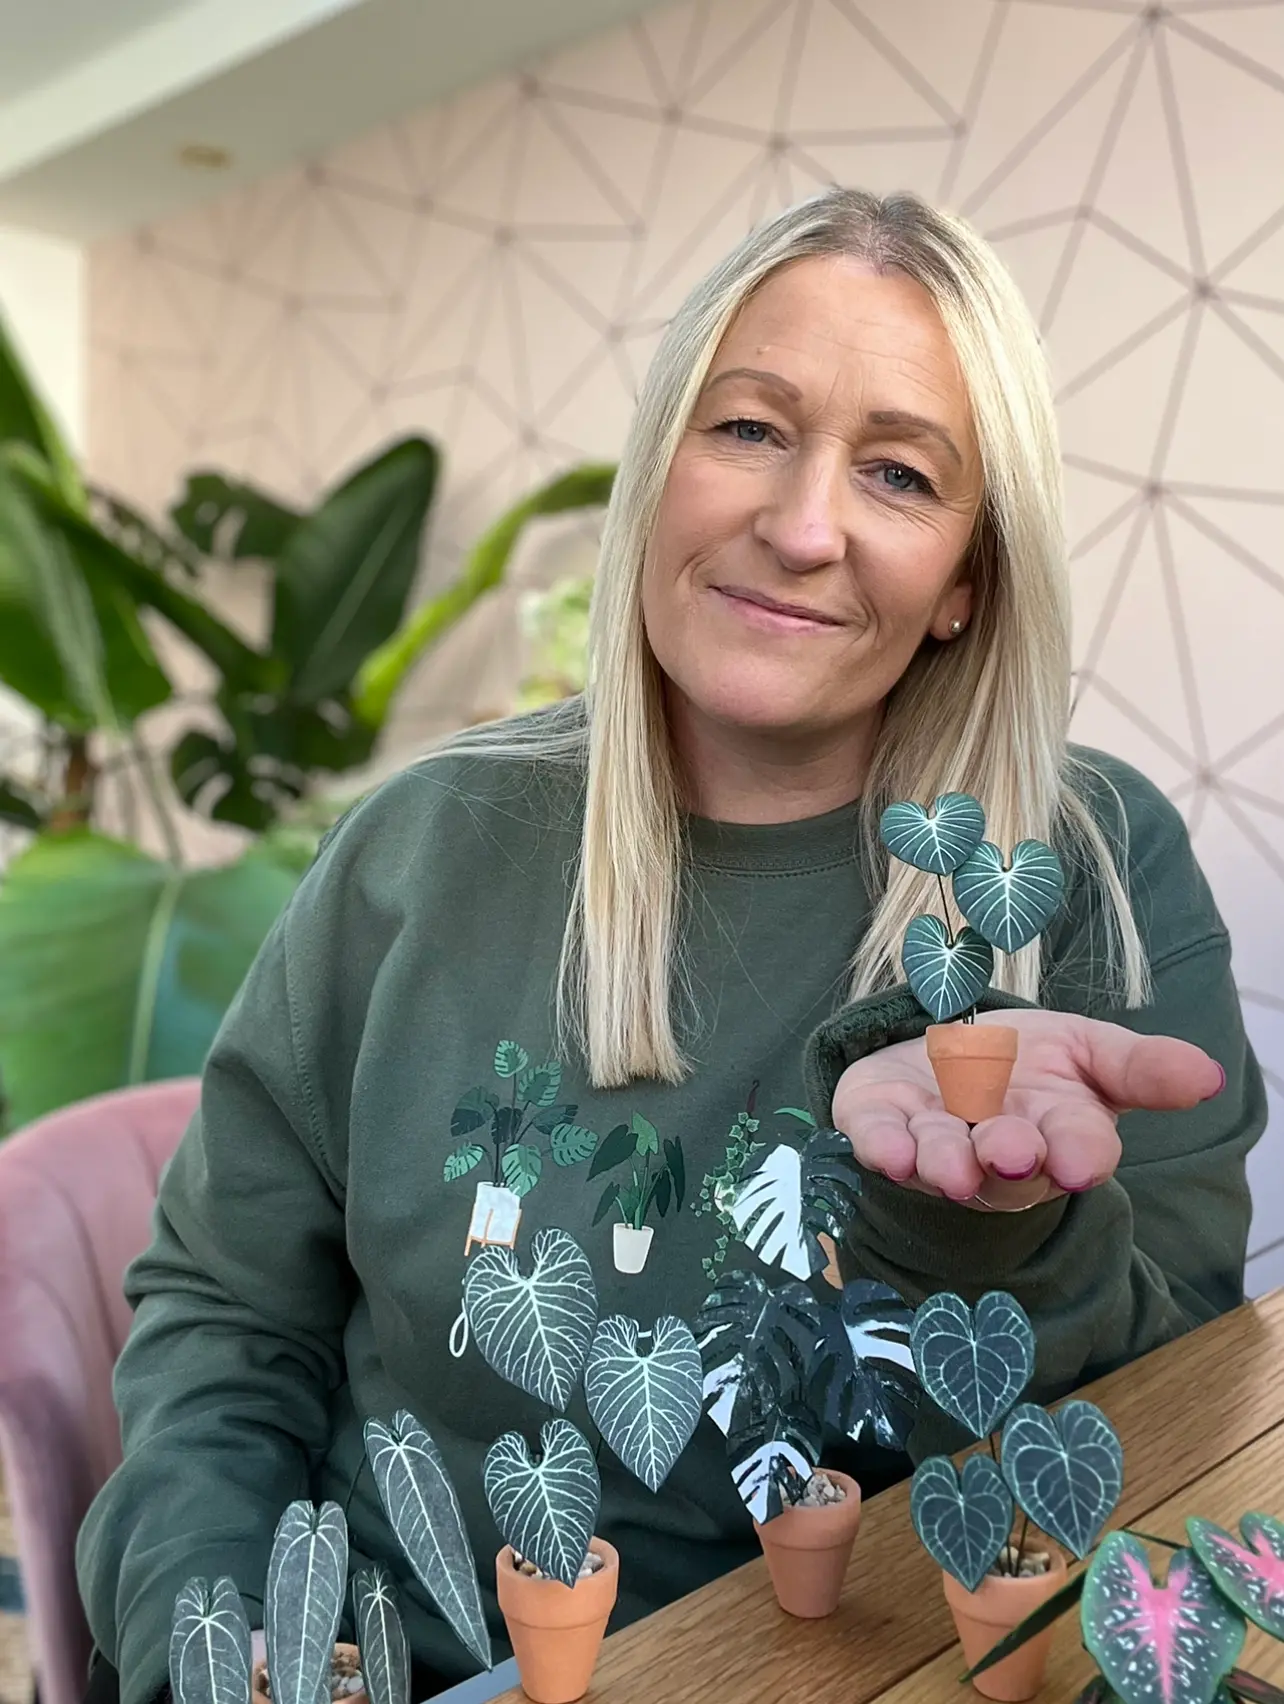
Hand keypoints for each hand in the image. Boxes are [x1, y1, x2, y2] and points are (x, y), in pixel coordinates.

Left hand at [832, 1009, 1224, 1210]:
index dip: (1080, 1152)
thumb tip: (1208, 1075)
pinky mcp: (879, 1123)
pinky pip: (877, 1139)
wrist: (945, 1048)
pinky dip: (881, 1145)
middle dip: (1009, 1157)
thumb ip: (1141, 1067)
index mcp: (1056, 1129)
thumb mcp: (1089, 1051)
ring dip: (944, 1162)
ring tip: (950, 1167)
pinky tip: (886, 1151)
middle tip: (1011, 1153)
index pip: (1077, 1144)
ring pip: (941, 1158)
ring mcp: (935, 1140)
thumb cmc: (1025, 1061)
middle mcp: (995, 1147)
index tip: (1081, 1162)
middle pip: (1006, 1162)